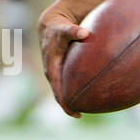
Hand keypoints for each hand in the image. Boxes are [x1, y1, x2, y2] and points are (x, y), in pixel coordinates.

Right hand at [38, 3, 89, 117]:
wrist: (50, 25)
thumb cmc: (59, 28)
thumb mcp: (63, 28)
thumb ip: (72, 31)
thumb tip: (84, 33)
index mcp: (51, 67)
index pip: (57, 89)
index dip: (65, 102)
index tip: (75, 112)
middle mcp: (52, 72)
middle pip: (59, 93)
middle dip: (68, 104)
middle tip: (79, 114)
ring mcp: (55, 71)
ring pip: (62, 88)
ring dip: (71, 98)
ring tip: (85, 107)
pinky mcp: (60, 69)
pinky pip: (67, 81)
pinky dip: (76, 88)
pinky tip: (89, 91)